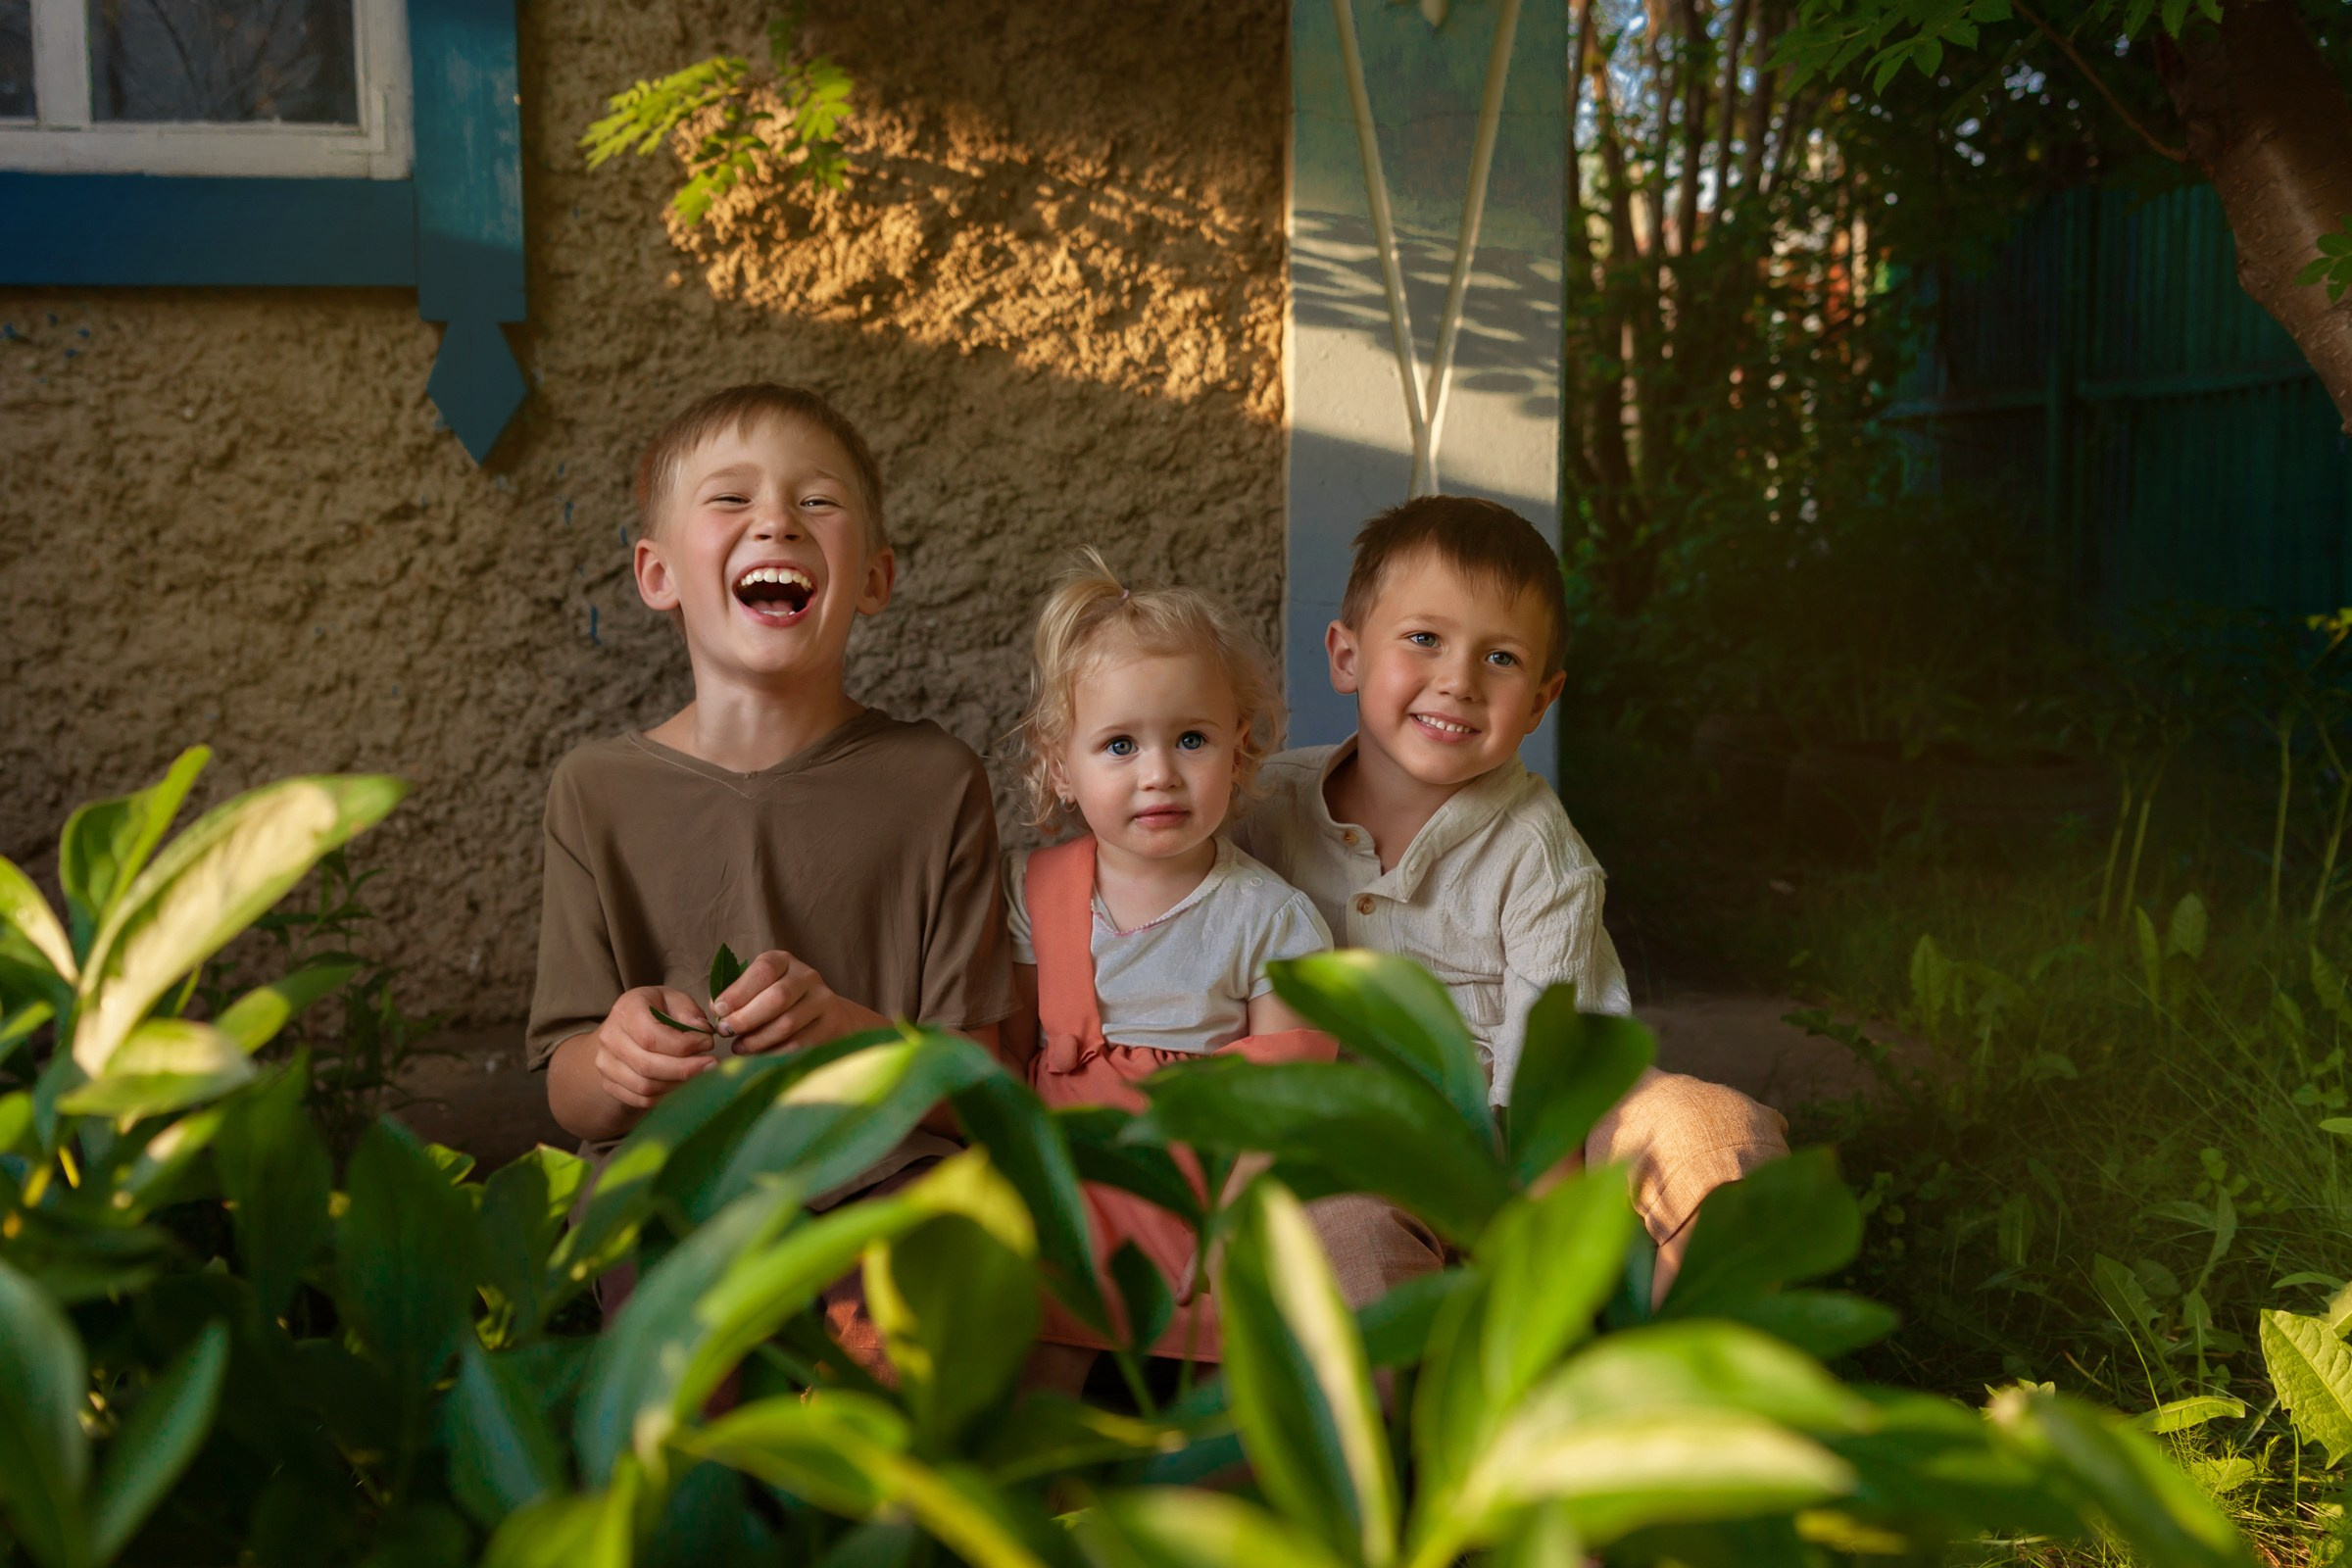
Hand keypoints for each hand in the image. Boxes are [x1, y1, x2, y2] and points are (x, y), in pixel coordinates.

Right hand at [592, 985, 718, 1109]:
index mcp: (625, 1011)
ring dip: (678, 1085)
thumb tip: (702, 1031)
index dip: (684, 1045)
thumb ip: (688, 1012)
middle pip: (647, 1065)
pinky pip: (641, 1100)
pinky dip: (666, 1096)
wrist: (625, 1027)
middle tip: (711, 1065)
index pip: (652, 1037)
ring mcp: (605, 1064)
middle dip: (685, 1069)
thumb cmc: (655, 1010)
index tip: (708, 1043)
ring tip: (699, 1074)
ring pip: (645, 1087)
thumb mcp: (673, 999)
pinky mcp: (609, 1084)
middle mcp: (610, 1038)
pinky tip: (683, 1085)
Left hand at [712, 949, 887, 1052]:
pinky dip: (774, 1052)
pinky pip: (799, 1043)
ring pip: (787, 1023)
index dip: (739, 991)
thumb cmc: (779, 1002)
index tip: (719, 1010)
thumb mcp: (758, 989)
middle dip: (746, 1018)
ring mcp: (823, 1000)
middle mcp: (807, 976)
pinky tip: (759, 1056)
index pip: (763, 970)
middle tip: (726, 1032)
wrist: (826, 1015)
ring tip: (739, 1047)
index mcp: (784, 961)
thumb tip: (717, 1010)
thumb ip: (736, 996)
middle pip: (777, 997)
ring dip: (757, 1039)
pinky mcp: (831, 1025)